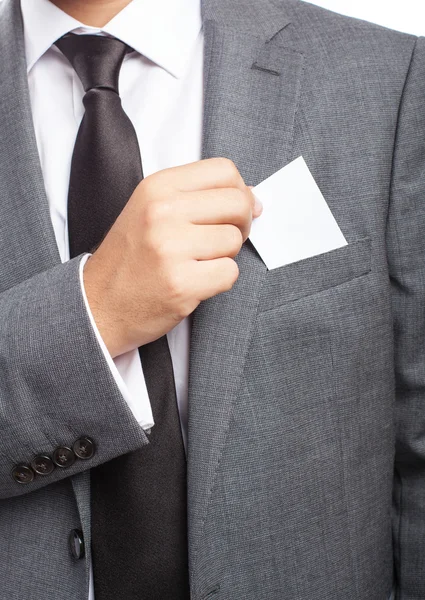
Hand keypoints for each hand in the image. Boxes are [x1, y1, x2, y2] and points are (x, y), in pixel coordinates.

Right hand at [83, 158, 261, 357]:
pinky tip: (195, 281)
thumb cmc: (130, 258)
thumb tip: (253, 197)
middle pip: (237, 204)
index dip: (239, 191)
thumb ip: (198, 197)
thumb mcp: (152, 210)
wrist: (98, 304)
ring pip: (234, 241)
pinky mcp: (181, 283)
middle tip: (223, 239)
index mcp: (157, 187)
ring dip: (225, 256)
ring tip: (198, 262)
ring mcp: (171, 248)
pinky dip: (219, 280)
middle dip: (241, 224)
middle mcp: (163, 212)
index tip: (234, 210)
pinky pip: (230, 273)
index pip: (224, 171)